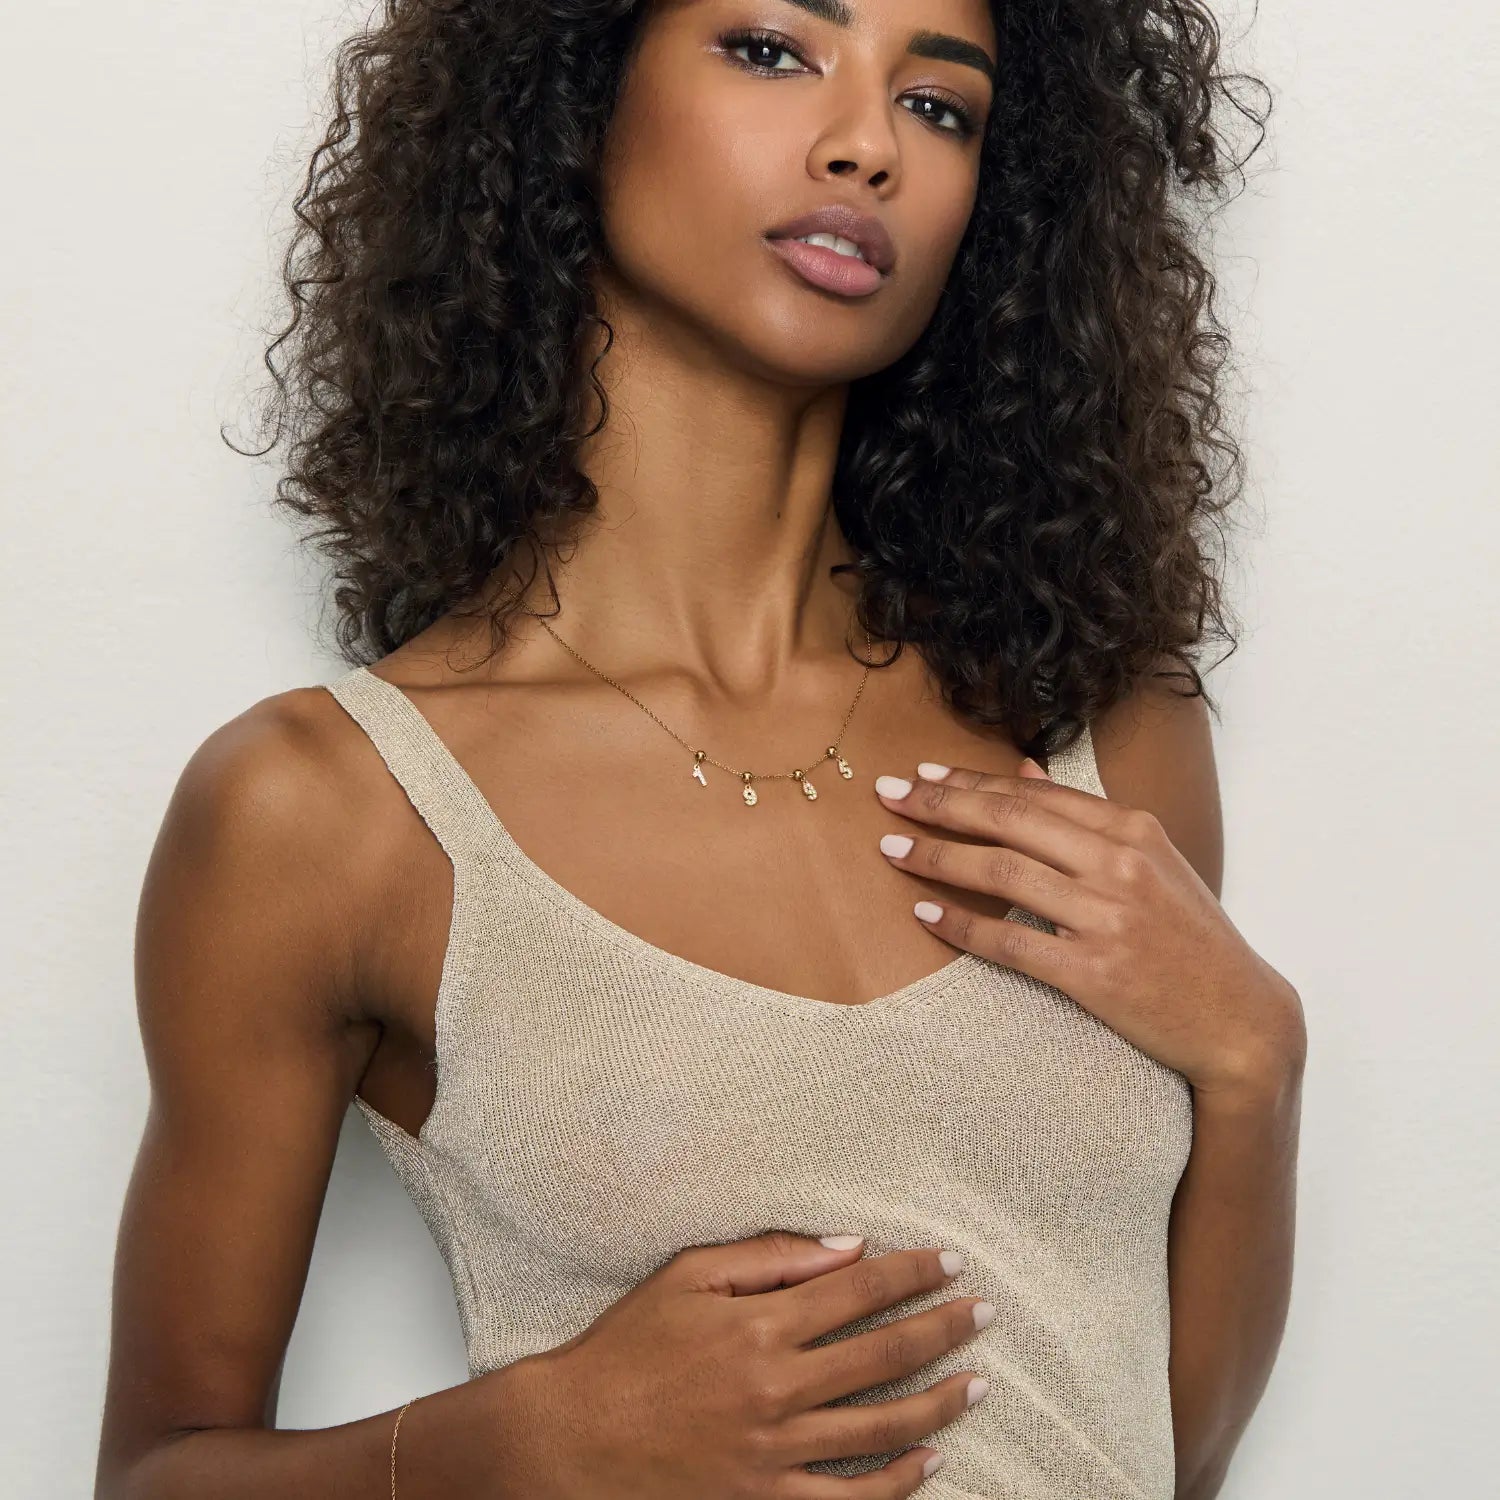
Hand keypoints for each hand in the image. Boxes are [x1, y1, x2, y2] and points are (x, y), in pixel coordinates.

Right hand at [490, 1231, 991, 1498]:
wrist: (569, 1439)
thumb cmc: (625, 1349)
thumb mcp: (686, 1277)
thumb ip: (770, 1257)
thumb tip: (847, 1246)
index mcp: (759, 1325)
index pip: (858, 1290)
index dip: (910, 1273)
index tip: (949, 1262)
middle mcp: (776, 1388)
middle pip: (882, 1354)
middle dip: (942, 1329)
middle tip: (983, 1314)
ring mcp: (774, 1453)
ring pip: (880, 1428)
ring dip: (938, 1403)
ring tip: (977, 1384)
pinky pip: (849, 1499)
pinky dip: (897, 1482)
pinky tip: (928, 1460)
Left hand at [872, 759, 1305, 1095]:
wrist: (1239, 1019)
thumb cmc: (1190, 939)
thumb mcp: (1152, 863)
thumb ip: (1088, 819)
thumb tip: (1027, 774)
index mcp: (1133, 831)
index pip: (1034, 795)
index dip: (972, 781)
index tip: (924, 773)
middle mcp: (1119, 865)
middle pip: (1008, 822)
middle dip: (939, 804)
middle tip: (887, 795)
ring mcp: (1106, 918)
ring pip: (1000, 874)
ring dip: (936, 857)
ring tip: (890, 848)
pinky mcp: (1093, 973)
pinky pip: (1008, 942)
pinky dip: (960, 925)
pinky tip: (924, 912)